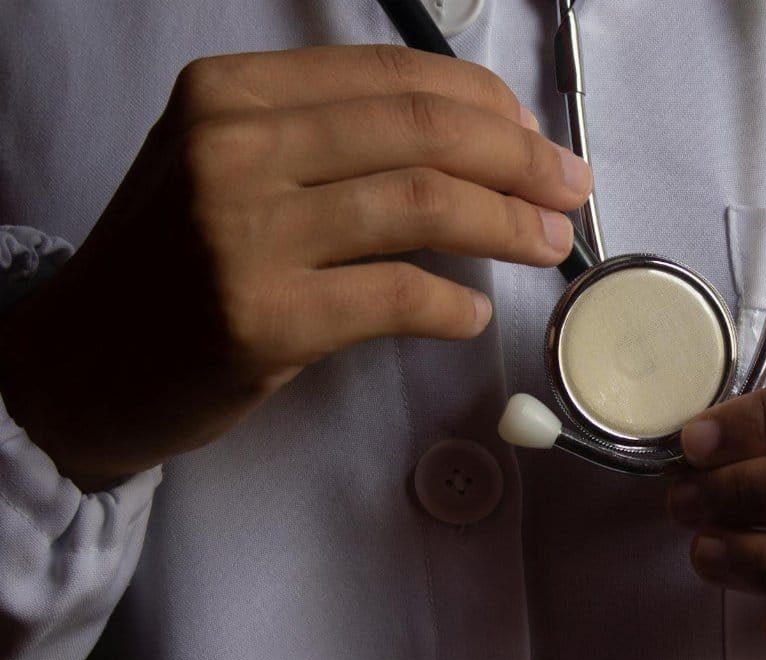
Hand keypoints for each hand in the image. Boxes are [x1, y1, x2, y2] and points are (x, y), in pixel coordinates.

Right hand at [0, 46, 590, 489]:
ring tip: (549, 245)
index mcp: (231, 93)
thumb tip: (485, 143)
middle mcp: (232, 146)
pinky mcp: (259, 317)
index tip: (534, 135)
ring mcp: (242, 232)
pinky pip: (396, 296)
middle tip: (570, 189)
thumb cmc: (173, 263)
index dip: (486, 103)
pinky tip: (471, 313)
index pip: (392, 76)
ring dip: (507, 224)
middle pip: (421, 132)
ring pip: (421, 203)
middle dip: (520, 159)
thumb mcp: (230, 167)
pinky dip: (453, 305)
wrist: (81, 362)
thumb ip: (332, 142)